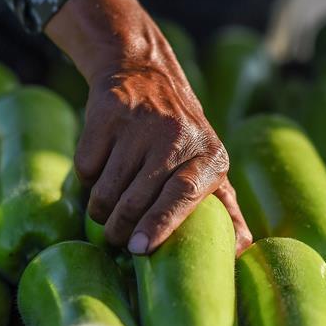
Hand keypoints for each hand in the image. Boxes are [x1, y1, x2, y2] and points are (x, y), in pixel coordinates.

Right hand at [77, 62, 251, 254]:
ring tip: (106, 211)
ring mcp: (139, 124)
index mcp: (210, 156)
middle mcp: (177, 136)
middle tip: (117, 239)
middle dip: (120, 229)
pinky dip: (87, 179)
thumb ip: (227, 210)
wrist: (146, 74)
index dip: (159, 224)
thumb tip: (239, 251)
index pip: (182, 195)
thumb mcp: (211, 165)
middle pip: (138, 199)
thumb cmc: (183, 138)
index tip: (139, 248)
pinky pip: (86, 168)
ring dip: (100, 210)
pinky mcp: (107, 115)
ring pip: (106, 190)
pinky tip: (100, 172)